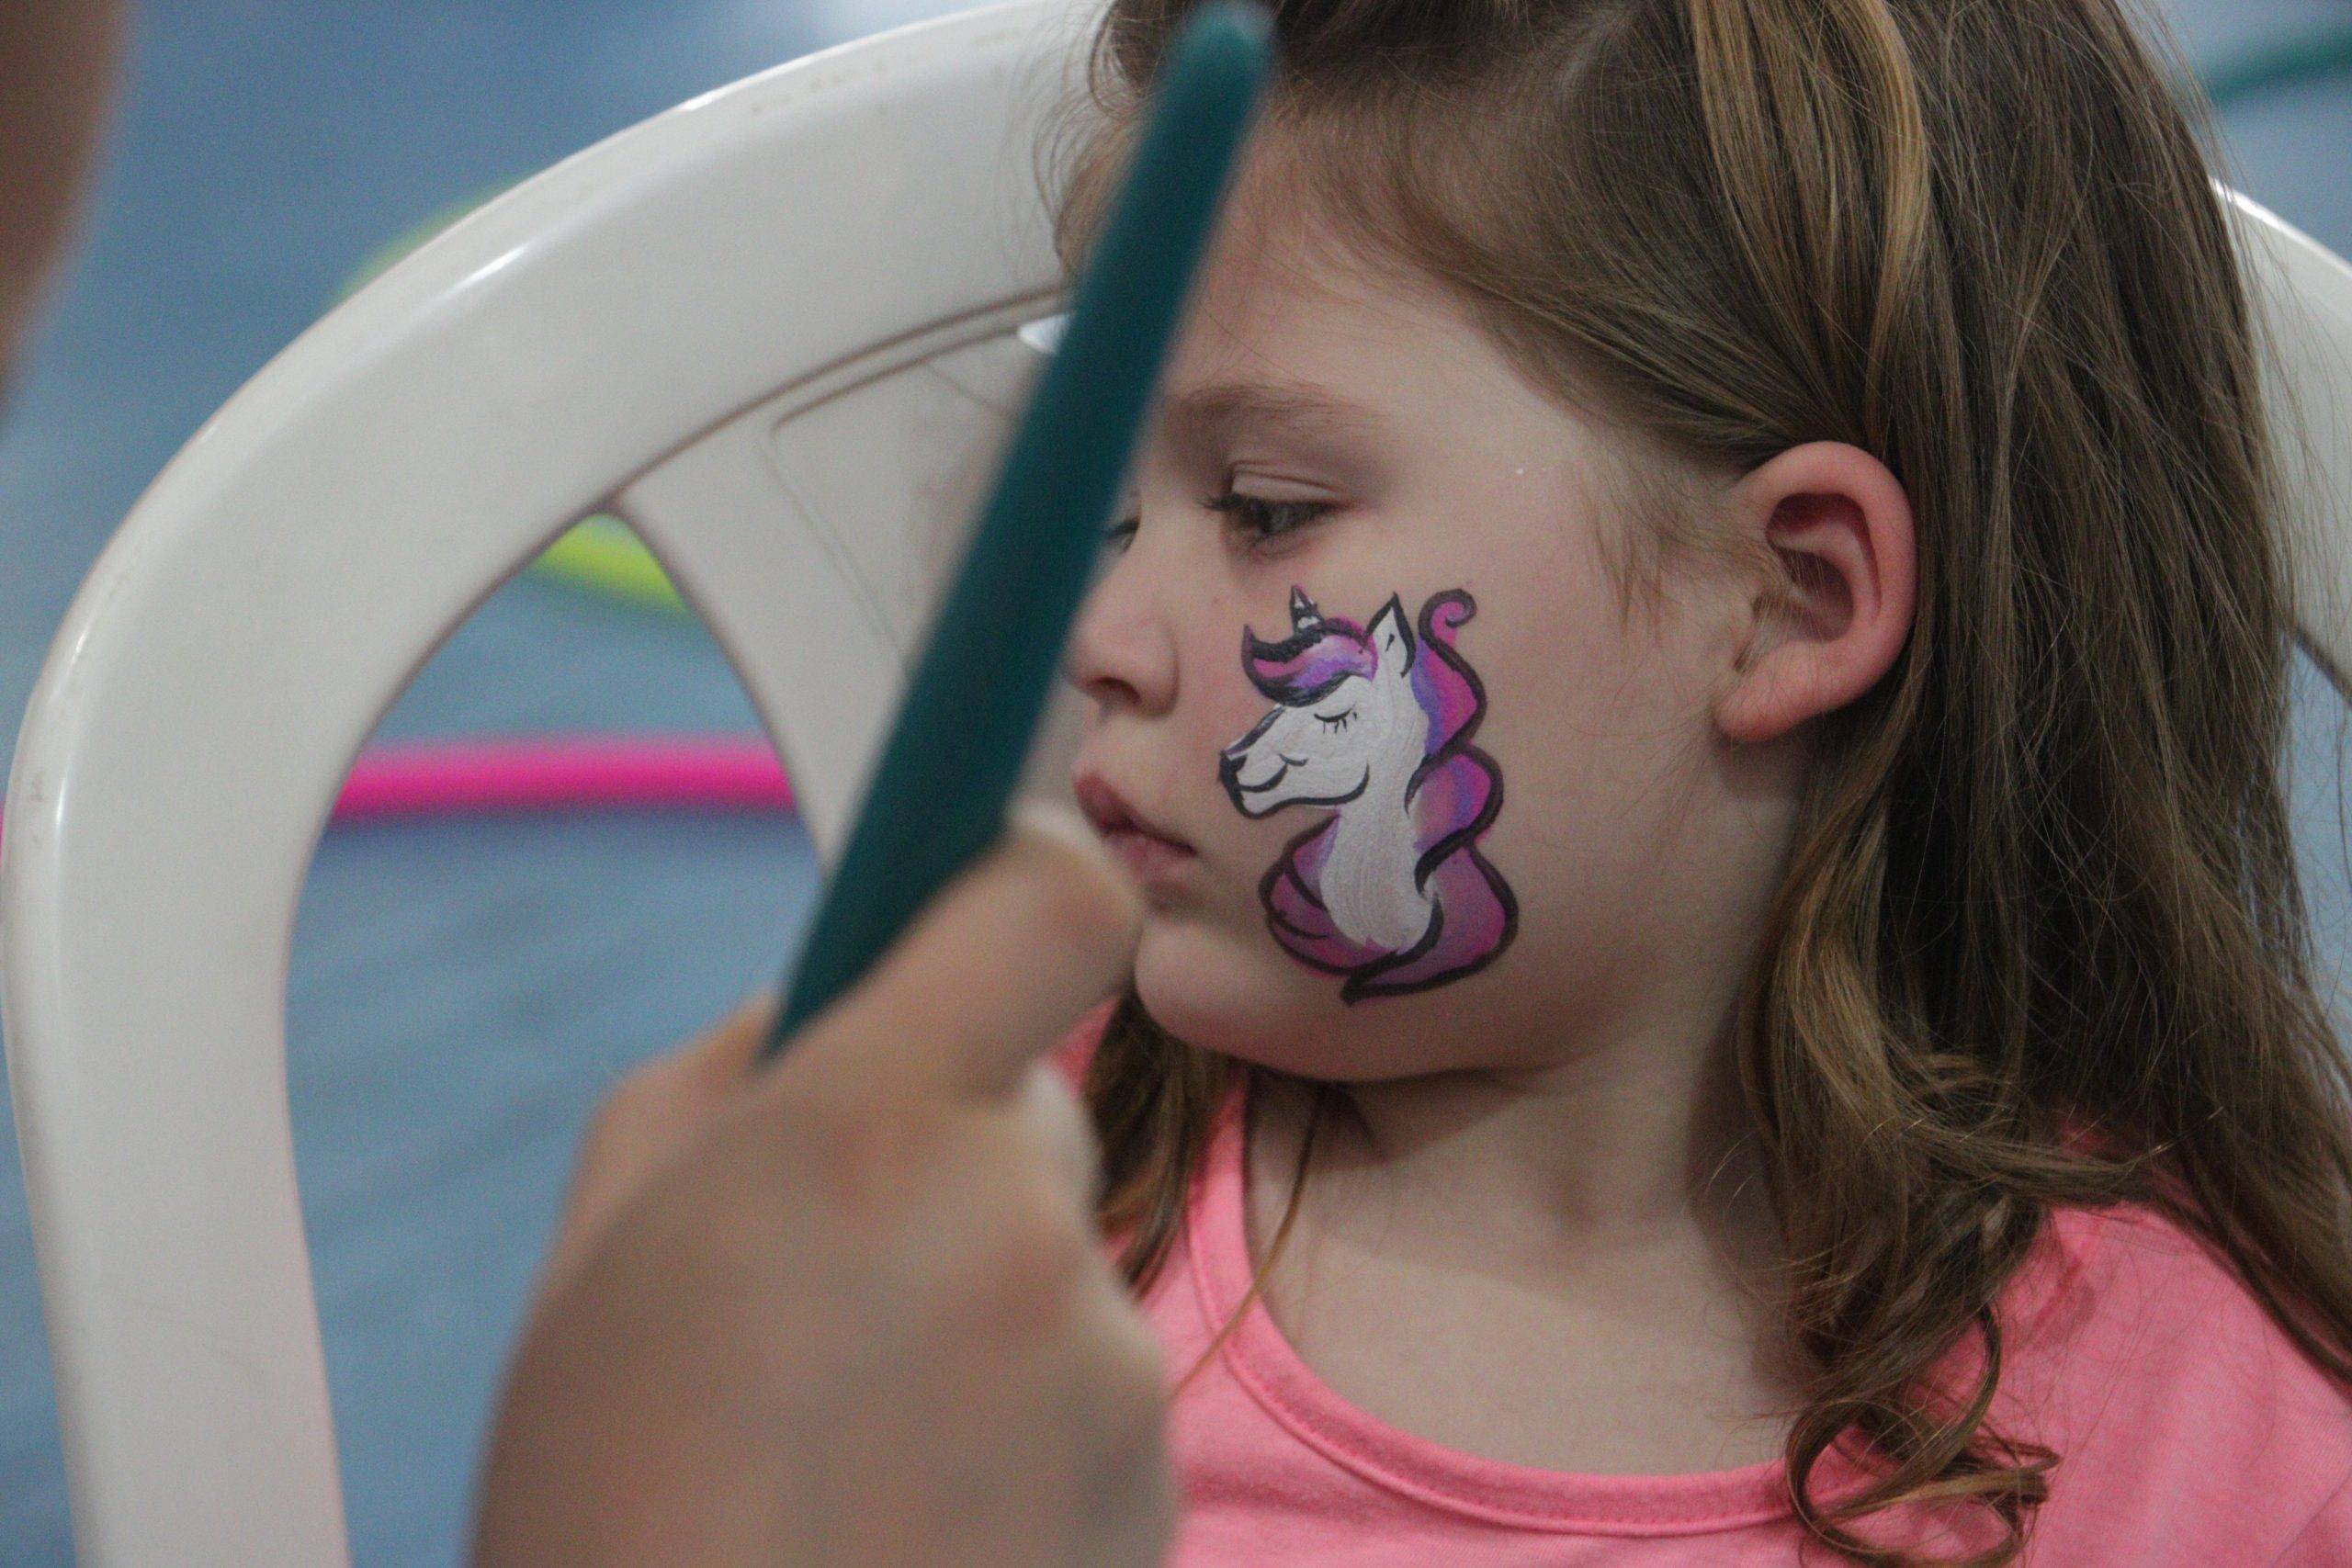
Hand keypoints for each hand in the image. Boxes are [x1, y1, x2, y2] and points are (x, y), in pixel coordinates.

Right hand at [472, 806, 1170, 1566]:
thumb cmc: (614, 1502)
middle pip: (1030, 1094)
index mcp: (861, 1133)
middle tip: (828, 1263)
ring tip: (852, 1435)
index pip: (1050, 899)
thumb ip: (732, 1077)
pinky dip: (1022, 1414)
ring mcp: (1099, 1362)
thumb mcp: (602, 1249)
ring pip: (1051, 1249)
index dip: (1024, 872)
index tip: (985, 891)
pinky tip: (917, 1507)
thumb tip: (832, 997)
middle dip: (947, 1139)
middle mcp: (1013, 1225)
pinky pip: (1089, 1379)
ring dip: (977, 1296)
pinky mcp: (1153, 1476)